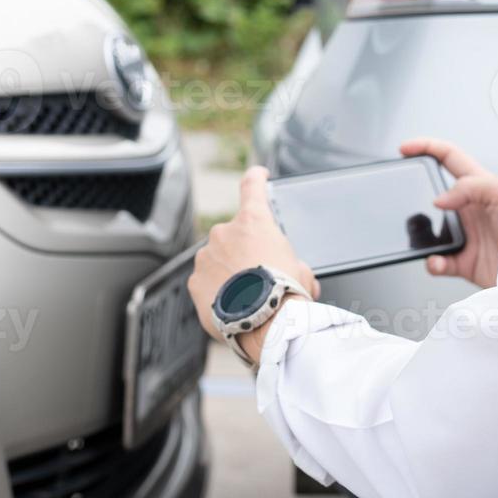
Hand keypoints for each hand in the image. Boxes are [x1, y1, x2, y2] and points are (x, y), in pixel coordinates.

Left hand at [188, 167, 319, 363]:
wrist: (265, 323)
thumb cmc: (287, 293)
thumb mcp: (303, 271)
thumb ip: (293, 262)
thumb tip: (298, 274)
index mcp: (254, 222)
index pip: (252, 187)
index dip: (256, 178)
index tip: (258, 174)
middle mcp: (224, 232)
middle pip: (234, 236)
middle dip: (244, 253)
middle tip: (260, 278)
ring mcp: (206, 256)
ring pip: (217, 260)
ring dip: (229, 273)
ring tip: (248, 299)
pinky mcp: (195, 281)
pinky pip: (206, 283)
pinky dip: (217, 292)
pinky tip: (233, 308)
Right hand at [401, 138, 497, 288]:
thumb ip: (469, 186)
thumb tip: (439, 199)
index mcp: (482, 186)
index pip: (450, 158)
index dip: (427, 148)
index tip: (404, 148)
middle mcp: (472, 210)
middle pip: (434, 194)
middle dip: (416, 195)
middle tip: (404, 198)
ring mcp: (468, 237)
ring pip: (431, 231)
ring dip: (422, 234)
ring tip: (423, 236)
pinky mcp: (465, 263)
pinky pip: (438, 261)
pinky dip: (433, 262)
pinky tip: (438, 261)